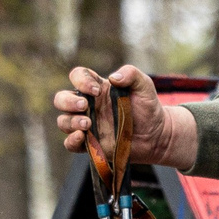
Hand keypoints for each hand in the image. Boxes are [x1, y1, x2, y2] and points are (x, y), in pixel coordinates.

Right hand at [54, 65, 196, 168]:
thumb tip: (113, 77)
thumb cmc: (148, 107)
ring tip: (88, 124)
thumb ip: (131, 74)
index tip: (97, 91)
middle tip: (85, 106)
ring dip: (71, 121)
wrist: (156, 135)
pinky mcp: (90, 144)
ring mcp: (87, 125)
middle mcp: (88, 106)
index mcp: (97, 89)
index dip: (81, 80)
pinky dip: (71, 140)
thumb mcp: (144, 86)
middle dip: (68, 101)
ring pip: (63, 121)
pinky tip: (82, 137)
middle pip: (61, 99)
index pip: (77, 77)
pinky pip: (70, 143)